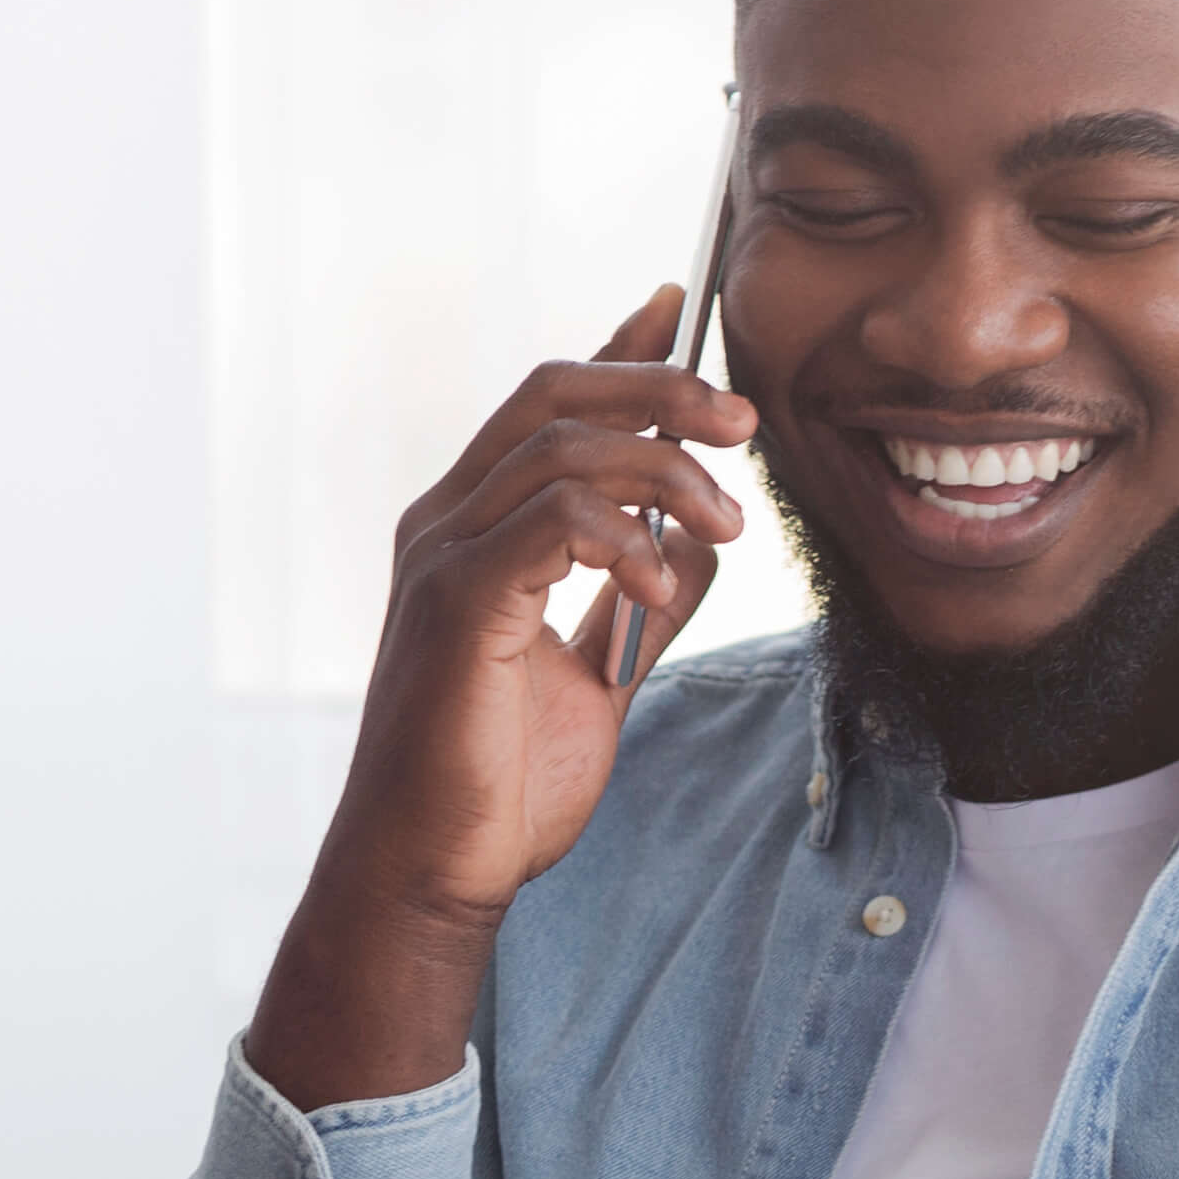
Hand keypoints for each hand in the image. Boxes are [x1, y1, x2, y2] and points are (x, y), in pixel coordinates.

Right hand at [242, 290, 753, 1107]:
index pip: (549, 406)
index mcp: (472, 531)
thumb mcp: (600, 676)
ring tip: (728, 520)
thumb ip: (643, 600)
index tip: (681, 305)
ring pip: (560, 449)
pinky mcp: (454, 604)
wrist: (434, 874)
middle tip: (743, 422)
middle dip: (659, 388)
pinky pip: (548, 522)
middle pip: (554, 396)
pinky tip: (661, 581)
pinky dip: (622, 536)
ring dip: (663, 469)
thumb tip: (703, 541)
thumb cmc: (499, 786)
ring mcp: (440, 559)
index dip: (618, 346)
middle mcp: (444, 525)